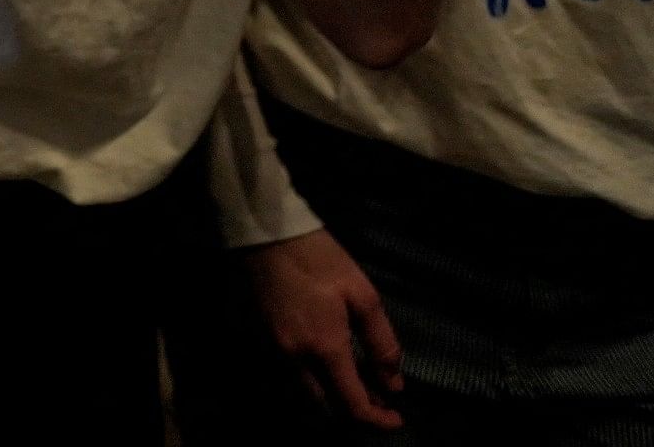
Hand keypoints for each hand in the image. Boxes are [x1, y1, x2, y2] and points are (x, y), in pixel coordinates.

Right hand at [243, 229, 404, 429]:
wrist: (266, 233)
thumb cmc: (319, 259)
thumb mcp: (363, 295)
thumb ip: (381, 343)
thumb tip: (393, 383)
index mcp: (325, 347)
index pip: (352, 404)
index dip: (377, 420)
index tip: (396, 418)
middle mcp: (294, 358)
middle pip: (324, 407)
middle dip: (353, 409)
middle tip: (377, 397)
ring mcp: (271, 351)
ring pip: (303, 393)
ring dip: (331, 396)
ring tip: (354, 381)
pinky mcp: (257, 340)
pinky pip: (286, 374)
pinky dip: (310, 379)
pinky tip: (324, 361)